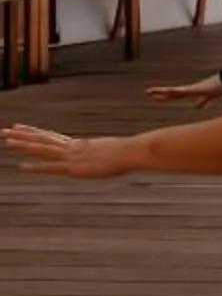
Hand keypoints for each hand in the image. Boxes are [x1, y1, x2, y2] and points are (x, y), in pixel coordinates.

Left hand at [4, 125, 135, 178]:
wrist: (134, 151)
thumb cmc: (133, 151)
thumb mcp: (120, 150)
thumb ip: (115, 152)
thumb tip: (125, 152)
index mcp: (81, 144)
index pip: (53, 137)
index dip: (35, 132)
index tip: (21, 127)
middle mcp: (73, 147)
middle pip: (43, 139)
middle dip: (23, 135)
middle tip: (6, 130)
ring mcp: (73, 157)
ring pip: (43, 148)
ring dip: (23, 144)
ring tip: (6, 139)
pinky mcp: (74, 168)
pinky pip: (51, 167)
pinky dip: (35, 167)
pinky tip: (21, 167)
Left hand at [144, 74, 221, 107]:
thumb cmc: (219, 87)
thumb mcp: (209, 97)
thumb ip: (202, 102)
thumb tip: (196, 108)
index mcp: (190, 92)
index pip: (174, 94)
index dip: (165, 96)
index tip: (156, 96)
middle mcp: (188, 90)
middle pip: (171, 92)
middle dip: (160, 93)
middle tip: (148, 93)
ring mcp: (190, 89)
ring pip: (173, 91)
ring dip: (162, 91)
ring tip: (150, 92)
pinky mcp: (194, 89)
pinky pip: (182, 91)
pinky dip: (174, 91)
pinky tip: (167, 91)